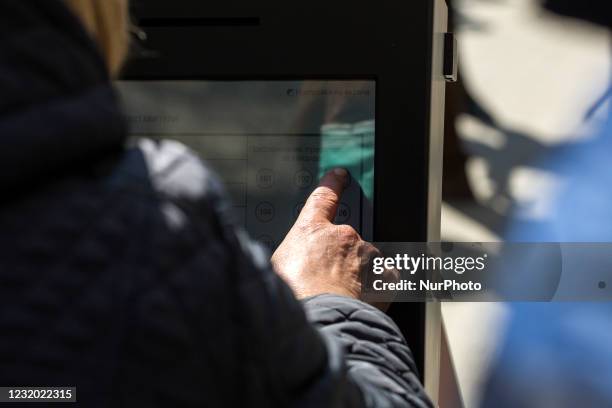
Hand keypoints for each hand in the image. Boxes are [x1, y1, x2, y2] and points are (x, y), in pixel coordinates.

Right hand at [271, 168, 380, 300]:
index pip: (323, 198)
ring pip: (364, 262)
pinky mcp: (384, 277)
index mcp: (313, 229)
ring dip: (356, 277)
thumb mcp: (276, 268)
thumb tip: (290, 263)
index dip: (332, 184)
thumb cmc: (295, 294)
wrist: (321, 317)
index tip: (340, 176)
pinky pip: (383, 279)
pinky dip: (376, 288)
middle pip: (345, 244)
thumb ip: (289, 257)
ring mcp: (366, 256)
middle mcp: (344, 236)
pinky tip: (360, 300)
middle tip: (325, 285)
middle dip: (338, 261)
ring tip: (339, 299)